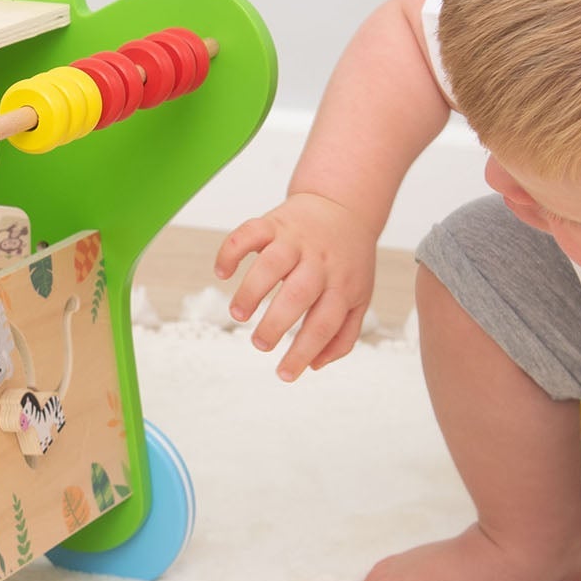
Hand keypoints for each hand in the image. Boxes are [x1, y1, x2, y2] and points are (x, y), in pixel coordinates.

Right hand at [214, 191, 376, 379]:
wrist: (344, 205)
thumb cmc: (348, 260)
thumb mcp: (358, 297)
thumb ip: (343, 335)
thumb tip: (314, 366)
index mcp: (342, 285)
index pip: (324, 325)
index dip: (303, 353)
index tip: (284, 374)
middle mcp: (320, 262)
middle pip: (298, 294)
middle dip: (276, 324)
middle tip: (260, 344)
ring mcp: (296, 240)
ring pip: (272, 263)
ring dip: (251, 291)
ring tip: (239, 314)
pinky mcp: (274, 223)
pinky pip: (248, 233)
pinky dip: (231, 251)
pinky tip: (222, 273)